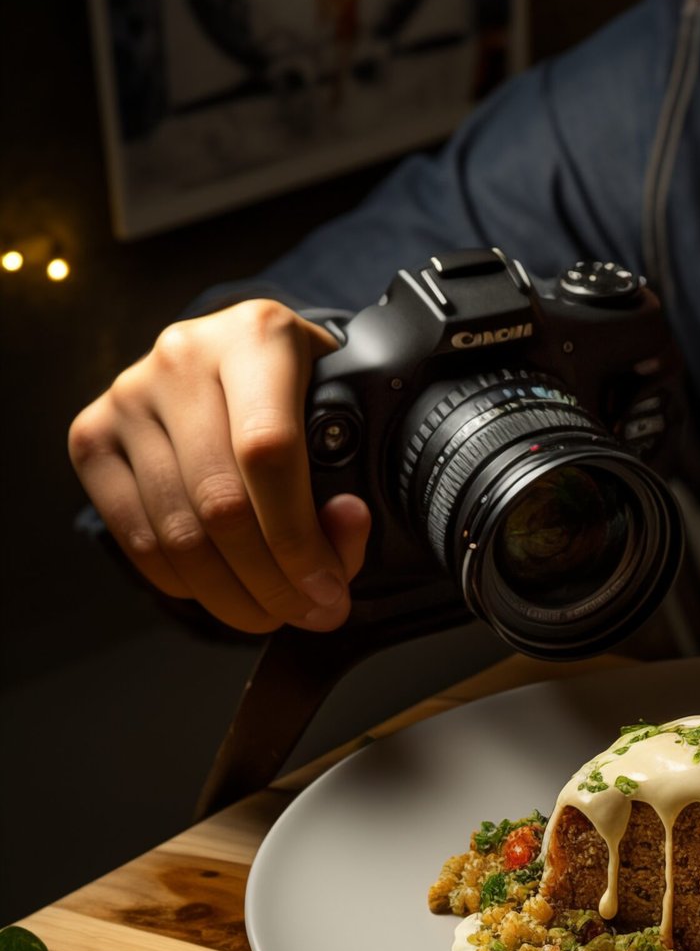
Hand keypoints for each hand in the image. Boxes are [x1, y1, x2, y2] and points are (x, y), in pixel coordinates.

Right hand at [67, 300, 371, 633]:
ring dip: (232, 595)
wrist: (240, 359)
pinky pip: (136, 536)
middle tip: (313, 614)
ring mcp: (128, 395)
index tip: (329, 588)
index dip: (298, 536)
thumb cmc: (308, 395)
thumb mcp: (353, 418)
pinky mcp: (92, 436)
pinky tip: (225, 591)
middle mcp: (184, 356)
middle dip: (272, 581)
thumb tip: (343, 524)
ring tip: (276, 613)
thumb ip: (357, 476)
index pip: (268, 449)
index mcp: (259, 336)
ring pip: (177, 530)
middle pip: (220, 501)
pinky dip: (186, 583)